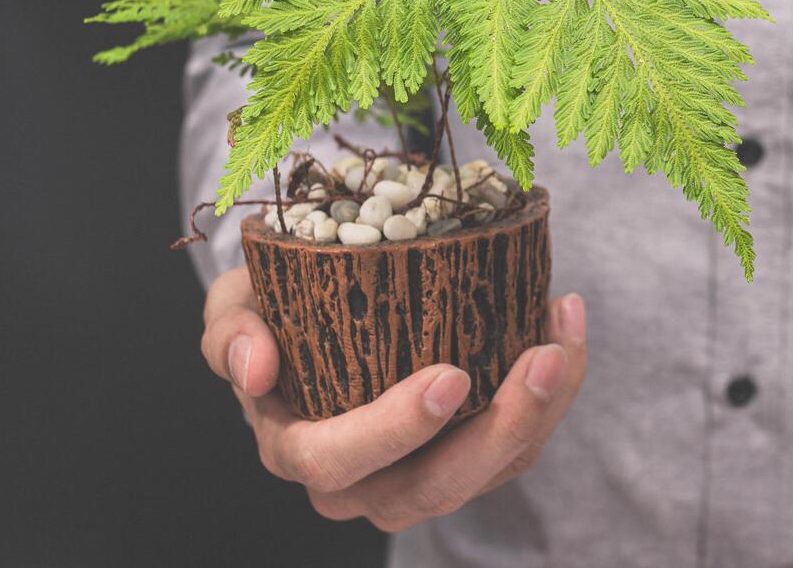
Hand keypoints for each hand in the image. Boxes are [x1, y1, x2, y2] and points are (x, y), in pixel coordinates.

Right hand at [200, 266, 586, 531]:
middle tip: (539, 359)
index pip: (337, 460)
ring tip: (563, 334)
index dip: (394, 430)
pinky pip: (522, 439)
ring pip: (492, 469)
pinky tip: (563, 317)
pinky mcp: (472, 455)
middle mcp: (362, 483)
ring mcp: (422, 475)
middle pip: (433, 487)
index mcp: (299, 448)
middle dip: (498, 429)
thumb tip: (254, 368)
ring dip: (543, 408)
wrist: (323, 310)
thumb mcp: (236, 305)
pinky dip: (556, 387)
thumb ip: (229, 332)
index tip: (450, 375)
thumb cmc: (275, 310)